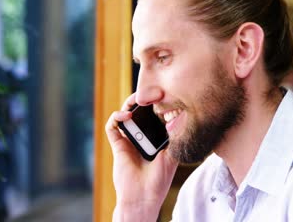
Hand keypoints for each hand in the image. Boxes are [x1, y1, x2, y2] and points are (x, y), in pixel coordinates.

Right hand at [105, 93, 178, 221]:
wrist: (143, 197)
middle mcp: (140, 137)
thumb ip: (174, 137)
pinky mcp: (117, 145)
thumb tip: (180, 117)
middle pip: (138, 112)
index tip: (164, 97)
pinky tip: (125, 116)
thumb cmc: (158, 180)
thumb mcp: (172, 156)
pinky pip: (112, 127)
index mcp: (153, 139)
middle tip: (150, 93)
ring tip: (136, 100)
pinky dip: (116, 118)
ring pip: (124, 115)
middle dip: (142, 101)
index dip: (157, 105)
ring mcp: (128, 140)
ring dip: (128, 104)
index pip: (153, 116)